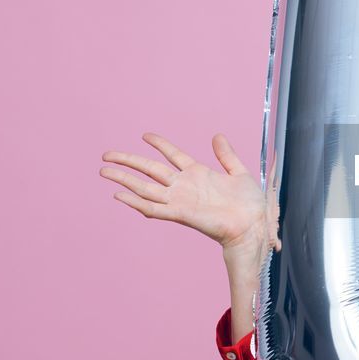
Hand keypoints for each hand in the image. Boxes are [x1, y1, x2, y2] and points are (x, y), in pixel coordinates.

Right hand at [100, 133, 280, 261]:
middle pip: (150, 169)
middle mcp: (185, 186)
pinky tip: (120, 195)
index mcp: (198, 174)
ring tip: (104, 171)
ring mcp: (181, 200)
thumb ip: (226, 155)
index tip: (144, 135)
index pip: (172, 154)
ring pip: (146, 187)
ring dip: (124, 179)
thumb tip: (217, 136)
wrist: (254, 225)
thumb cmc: (249, 204)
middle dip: (128, 161)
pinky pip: (154, 208)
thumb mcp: (239, 172)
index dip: (159, 144)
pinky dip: (136, 202)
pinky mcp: (181, 214)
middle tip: (106, 155)